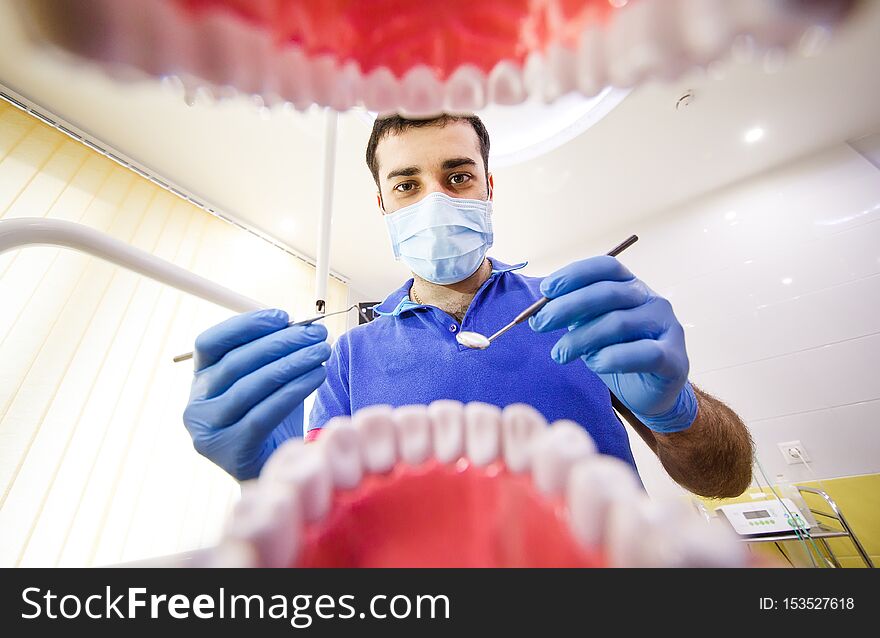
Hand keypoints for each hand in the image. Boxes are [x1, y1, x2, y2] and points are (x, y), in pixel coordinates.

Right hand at [183, 309, 330, 479]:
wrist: (270, 467)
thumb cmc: (269, 417)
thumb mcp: (263, 381)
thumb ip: (271, 354)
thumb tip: (298, 325)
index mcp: (198, 380)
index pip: (210, 342)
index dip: (245, 326)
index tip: (283, 317)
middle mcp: (196, 404)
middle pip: (236, 362)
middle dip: (280, 343)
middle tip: (315, 333)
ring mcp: (209, 430)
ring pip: (252, 386)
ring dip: (292, 363)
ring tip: (321, 351)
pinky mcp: (231, 450)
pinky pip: (265, 413)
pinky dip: (294, 390)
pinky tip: (317, 376)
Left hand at [529, 256, 696, 432]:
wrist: (650, 393)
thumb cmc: (617, 354)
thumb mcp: (591, 328)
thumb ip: (574, 316)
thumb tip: (539, 311)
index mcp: (631, 286)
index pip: (606, 267)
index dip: (574, 274)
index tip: (546, 290)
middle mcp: (652, 300)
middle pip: (607, 293)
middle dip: (567, 306)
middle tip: (539, 324)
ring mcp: (667, 327)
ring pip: (618, 323)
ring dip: (581, 338)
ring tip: (560, 354)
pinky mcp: (674, 359)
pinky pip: (643, 353)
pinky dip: (613, 358)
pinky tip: (595, 364)